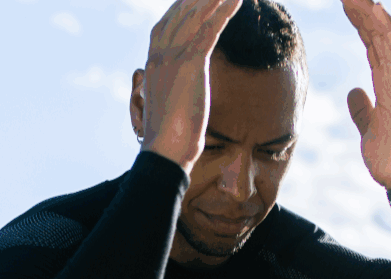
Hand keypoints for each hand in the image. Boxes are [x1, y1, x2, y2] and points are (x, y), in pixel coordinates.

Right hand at [134, 0, 245, 173]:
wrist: (164, 153)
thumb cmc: (168, 139)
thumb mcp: (167, 107)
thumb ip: (171, 90)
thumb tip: (176, 93)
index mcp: (151, 65)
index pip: (164, 26)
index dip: (180, 9)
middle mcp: (159, 56)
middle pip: (179, 13)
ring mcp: (173, 59)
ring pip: (195, 16)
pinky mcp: (190, 65)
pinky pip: (210, 30)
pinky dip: (224, 11)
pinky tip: (239, 0)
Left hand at [341, 0, 390, 188]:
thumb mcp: (368, 130)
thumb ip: (362, 110)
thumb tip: (354, 92)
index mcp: (387, 86)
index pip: (372, 47)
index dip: (360, 25)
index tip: (346, 4)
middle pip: (378, 38)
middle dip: (364, 13)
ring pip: (388, 40)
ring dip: (374, 15)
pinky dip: (389, 33)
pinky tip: (378, 12)